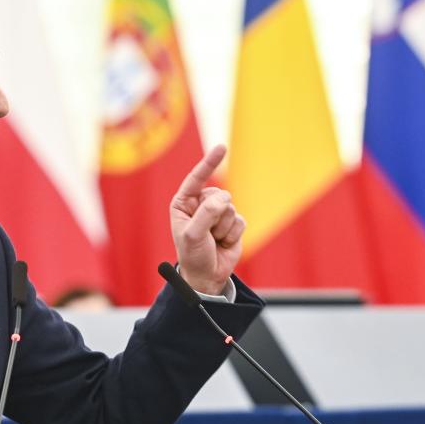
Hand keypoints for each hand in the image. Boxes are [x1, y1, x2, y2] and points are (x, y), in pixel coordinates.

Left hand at [170, 144, 244, 294]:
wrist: (207, 276)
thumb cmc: (193, 255)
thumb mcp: (194, 235)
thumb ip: (206, 214)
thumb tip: (224, 197)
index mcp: (184, 203)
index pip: (197, 178)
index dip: (209, 163)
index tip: (222, 147)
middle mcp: (200, 204)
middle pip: (219, 195)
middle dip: (215, 216)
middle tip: (207, 234)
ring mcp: (217, 213)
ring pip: (231, 208)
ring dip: (223, 228)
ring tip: (214, 240)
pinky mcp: (232, 223)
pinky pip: (240, 220)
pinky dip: (233, 234)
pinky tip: (224, 243)